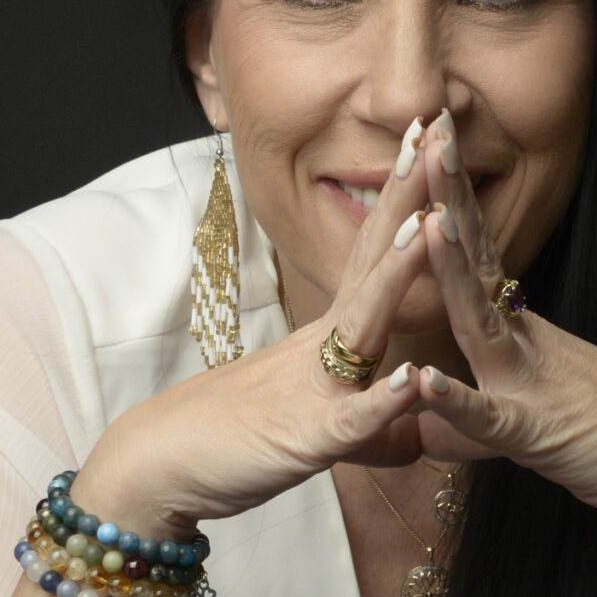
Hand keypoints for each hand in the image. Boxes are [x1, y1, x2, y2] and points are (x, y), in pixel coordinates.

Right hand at [78, 119, 440, 535]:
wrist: (161, 467)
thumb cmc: (233, 439)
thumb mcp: (317, 426)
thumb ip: (368, 423)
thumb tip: (414, 431)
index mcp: (330, 334)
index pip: (374, 251)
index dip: (406, 194)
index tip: (431, 135)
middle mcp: (325, 347)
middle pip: (372, 260)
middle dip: (408, 197)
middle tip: (436, 129)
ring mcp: (317, 388)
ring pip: (362, 323)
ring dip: (395, 274)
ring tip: (428, 223)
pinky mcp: (309, 441)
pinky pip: (353, 422)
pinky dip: (383, 402)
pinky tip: (413, 379)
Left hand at [408, 114, 596, 533]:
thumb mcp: (530, 415)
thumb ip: (475, 410)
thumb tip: (430, 403)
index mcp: (518, 331)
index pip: (477, 253)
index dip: (451, 197)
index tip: (432, 136)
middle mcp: (521, 345)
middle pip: (476, 263)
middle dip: (449, 198)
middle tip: (431, 128)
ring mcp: (527, 385)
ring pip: (479, 323)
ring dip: (452, 273)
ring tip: (426, 220)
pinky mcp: (534, 436)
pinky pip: (488, 419)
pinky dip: (456, 401)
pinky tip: (423, 379)